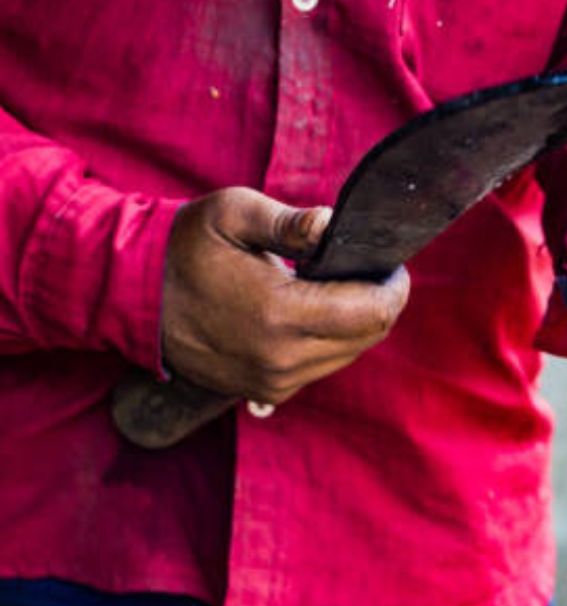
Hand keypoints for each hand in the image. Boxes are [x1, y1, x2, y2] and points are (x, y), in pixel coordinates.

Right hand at [161, 187, 410, 405]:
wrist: (133, 295)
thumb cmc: (184, 247)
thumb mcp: (232, 214)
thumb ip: (289, 222)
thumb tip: (332, 224)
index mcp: (279, 315)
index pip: (372, 312)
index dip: (394, 286)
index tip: (391, 263)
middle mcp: (281, 359)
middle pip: (368, 336)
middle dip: (379, 301)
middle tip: (368, 268)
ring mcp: (274, 382)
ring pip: (348, 353)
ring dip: (354, 321)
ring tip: (334, 285)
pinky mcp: (266, 391)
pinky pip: (322, 366)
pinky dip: (329, 339)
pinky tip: (310, 310)